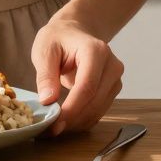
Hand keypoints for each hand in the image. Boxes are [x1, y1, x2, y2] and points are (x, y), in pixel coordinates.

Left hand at [31, 8, 123, 135]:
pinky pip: (100, 110)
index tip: (55, 122)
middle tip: (50, 130)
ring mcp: (115, 78)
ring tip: (54, 126)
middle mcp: (112, 65)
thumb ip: (45, 75)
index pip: (87, 86)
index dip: (72, 108)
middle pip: (95, 101)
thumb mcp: (44, 50)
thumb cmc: (58, 38)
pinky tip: (66, 121)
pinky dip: (83, 119)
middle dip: (73, 119)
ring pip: (99, 109)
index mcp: (96, 51)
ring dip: (77, 122)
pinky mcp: (113, 88)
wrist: (75, 30)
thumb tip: (48, 101)